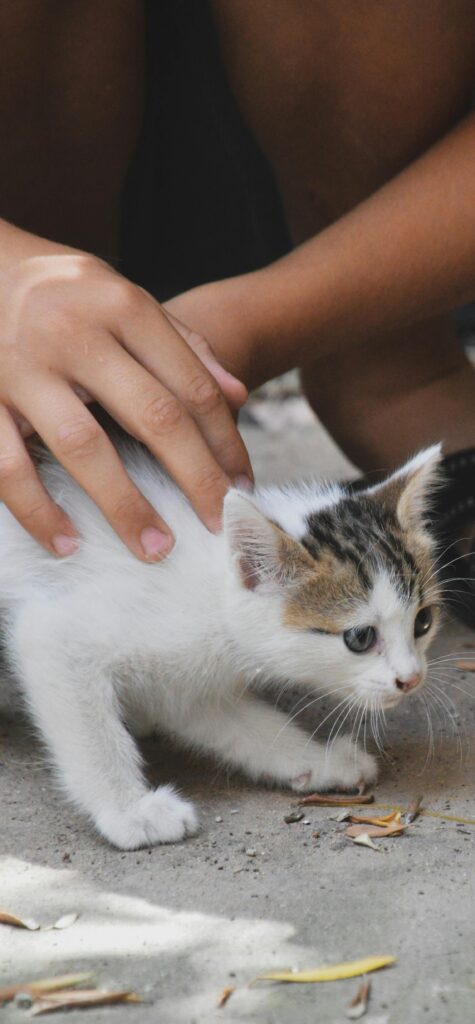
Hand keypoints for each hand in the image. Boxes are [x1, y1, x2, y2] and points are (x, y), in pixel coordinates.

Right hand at [0, 246, 252, 559]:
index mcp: (121, 305)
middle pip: (153, 416)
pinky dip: (38, 511)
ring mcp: (22, 367)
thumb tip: (237, 396)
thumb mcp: (124, 298)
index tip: (242, 485)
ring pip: (83, 446)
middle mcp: (75, 332)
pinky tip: (68, 543)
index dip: (225, 441)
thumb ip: (181, 343)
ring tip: (156, 549)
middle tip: (220, 524)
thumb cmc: (63, 293)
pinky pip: (8, 467)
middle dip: (195, 478)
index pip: (190, 384)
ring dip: (124, 506)